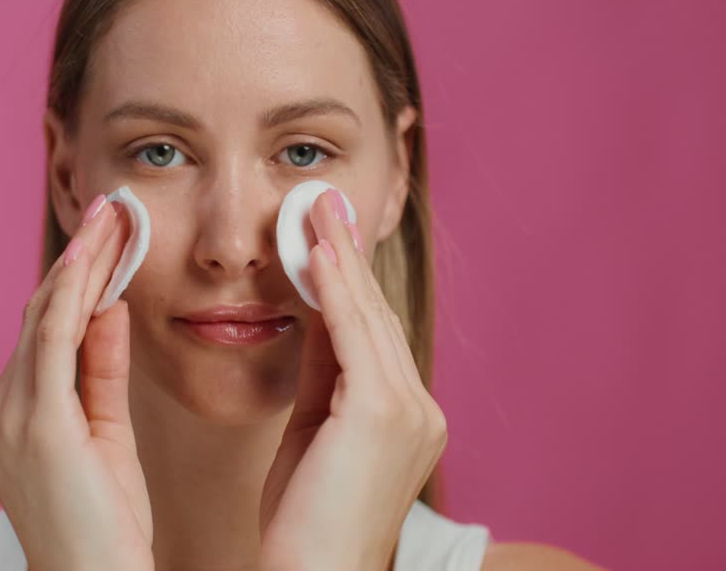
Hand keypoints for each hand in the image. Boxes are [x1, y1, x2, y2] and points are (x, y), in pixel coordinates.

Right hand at [0, 196, 153, 570]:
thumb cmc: (105, 528)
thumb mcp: (106, 436)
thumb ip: (100, 370)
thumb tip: (109, 307)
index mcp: (9, 419)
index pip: (43, 334)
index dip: (75, 281)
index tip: (107, 237)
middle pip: (40, 317)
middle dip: (80, 260)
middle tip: (112, 210)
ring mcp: (7, 419)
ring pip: (46, 321)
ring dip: (83, 264)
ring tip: (113, 218)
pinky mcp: (34, 427)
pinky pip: (52, 343)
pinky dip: (74, 295)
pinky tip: (94, 258)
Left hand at [258, 189, 447, 570]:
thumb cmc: (305, 523)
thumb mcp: (314, 434)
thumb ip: (322, 374)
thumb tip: (314, 313)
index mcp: (407, 419)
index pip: (371, 334)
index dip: (347, 281)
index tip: (327, 234)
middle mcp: (420, 410)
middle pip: (374, 316)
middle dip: (346, 255)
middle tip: (323, 201)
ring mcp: (409, 410)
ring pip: (367, 317)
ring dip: (339, 256)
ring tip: (316, 207)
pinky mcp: (383, 412)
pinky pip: (352, 334)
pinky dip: (335, 288)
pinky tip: (318, 250)